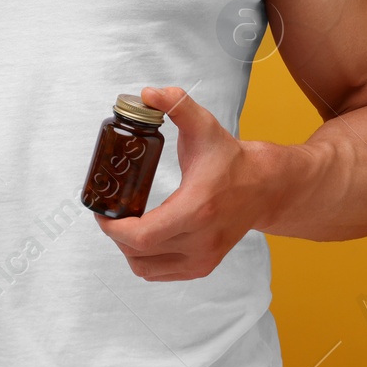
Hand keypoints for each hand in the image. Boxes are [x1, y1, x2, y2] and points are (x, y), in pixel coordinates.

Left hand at [94, 86, 271, 281]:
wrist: (263, 187)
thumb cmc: (230, 158)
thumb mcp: (204, 125)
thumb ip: (176, 104)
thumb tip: (148, 93)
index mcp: (197, 209)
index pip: (142, 236)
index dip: (113, 227)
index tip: (102, 211)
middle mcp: (201, 240)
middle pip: (138, 254)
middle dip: (116, 234)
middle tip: (109, 213)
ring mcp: (203, 259)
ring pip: (145, 268)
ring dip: (127, 249)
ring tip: (125, 224)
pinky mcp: (203, 267)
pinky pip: (159, 273)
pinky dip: (143, 259)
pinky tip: (142, 236)